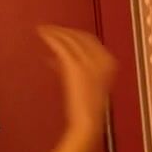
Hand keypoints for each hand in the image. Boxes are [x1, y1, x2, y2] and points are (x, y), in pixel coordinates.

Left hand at [37, 25, 117, 141]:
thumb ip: (75, 68)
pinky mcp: (75, 66)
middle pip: (81, 36)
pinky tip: (42, 35)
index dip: (75, 34)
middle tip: (50, 29)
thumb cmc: (87, 108)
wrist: (88, 122)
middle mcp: (102, 58)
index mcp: (109, 62)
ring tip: (43, 30)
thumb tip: (57, 58)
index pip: (91, 40)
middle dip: (65, 31)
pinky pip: (61, 46)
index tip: (63, 32)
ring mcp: (89, 62)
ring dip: (55, 32)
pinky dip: (51, 38)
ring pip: (70, 39)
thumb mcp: (86, 84)